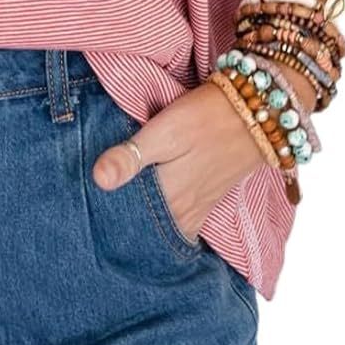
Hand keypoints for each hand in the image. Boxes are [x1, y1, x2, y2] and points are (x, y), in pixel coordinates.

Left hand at [92, 79, 265, 242]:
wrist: (255, 114)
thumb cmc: (204, 119)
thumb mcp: (164, 132)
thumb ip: (131, 157)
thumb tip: (98, 180)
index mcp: (168, 198)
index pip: (128, 222)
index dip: (106, 220)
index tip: (89, 218)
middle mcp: (183, 212)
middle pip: (146, 230)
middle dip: (122, 228)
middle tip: (97, 224)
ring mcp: (198, 209)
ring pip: (163, 228)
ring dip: (143, 226)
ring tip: (118, 221)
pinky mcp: (208, 200)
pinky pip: (181, 223)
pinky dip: (165, 223)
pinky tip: (152, 215)